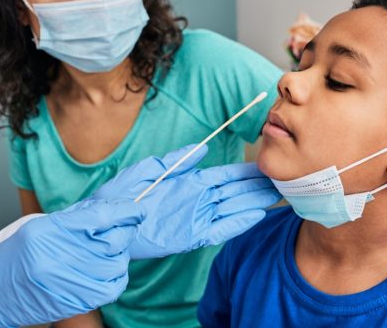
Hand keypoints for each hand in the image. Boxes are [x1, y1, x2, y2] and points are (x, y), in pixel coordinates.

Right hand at [0, 199, 144, 326]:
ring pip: (118, 262)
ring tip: (109, 250)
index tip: (136, 209)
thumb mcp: (42, 225)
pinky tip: (108, 269)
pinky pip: (114, 286)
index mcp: (53, 231)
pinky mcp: (76, 301)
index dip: (126, 211)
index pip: (103, 216)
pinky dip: (118, 276)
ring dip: (120, 254)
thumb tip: (112, 208)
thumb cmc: (18, 255)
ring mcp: (70, 281)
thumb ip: (78, 216)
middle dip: (126, 231)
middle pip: (115, 239)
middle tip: (126, 227)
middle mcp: (62, 256)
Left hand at [94, 144, 281, 258]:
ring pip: (233, 209)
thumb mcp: (148, 170)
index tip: (265, 166)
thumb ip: (176, 160)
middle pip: (234, 191)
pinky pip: (220, 230)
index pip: (224, 175)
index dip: (245, 171)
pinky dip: (238, 224)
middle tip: (282, 181)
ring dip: (254, 203)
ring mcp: (196, 218)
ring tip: (277, 197)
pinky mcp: (191, 237)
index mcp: (189, 181)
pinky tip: (255, 216)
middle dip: (257, 186)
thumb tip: (203, 149)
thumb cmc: (121, 195)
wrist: (104, 226)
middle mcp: (197, 199)